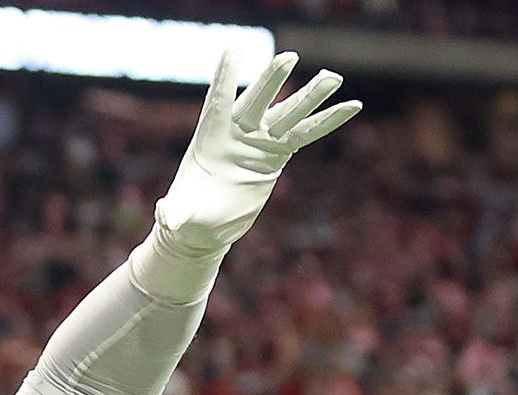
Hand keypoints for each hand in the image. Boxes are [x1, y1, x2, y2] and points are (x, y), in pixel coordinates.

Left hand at [154, 52, 359, 254]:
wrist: (205, 223)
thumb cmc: (188, 214)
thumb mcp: (180, 215)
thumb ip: (174, 212)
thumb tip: (165, 218)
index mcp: (211, 137)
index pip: (219, 101)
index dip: (226, 77)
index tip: (233, 49)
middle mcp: (238, 132)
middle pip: (259, 101)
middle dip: (272, 80)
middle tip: (288, 56)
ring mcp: (260, 140)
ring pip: (289, 113)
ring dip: (310, 95)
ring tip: (333, 76)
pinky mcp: (277, 153)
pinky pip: (306, 134)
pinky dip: (328, 120)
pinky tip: (351, 106)